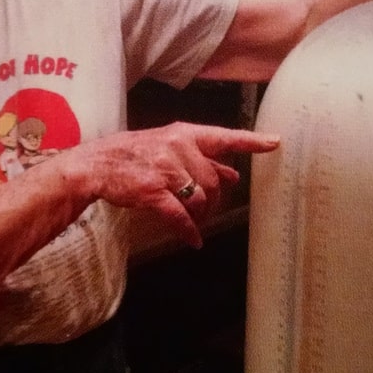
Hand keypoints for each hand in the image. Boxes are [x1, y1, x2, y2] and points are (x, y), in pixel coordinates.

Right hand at [71, 121, 278, 247]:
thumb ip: (202, 159)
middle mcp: (178, 148)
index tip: (274, 143)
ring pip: (200, 199)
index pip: (224, 137)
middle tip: (207, 212)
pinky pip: (180, 216)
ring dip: (201, 216)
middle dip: (215, 202)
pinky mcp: (153, 191)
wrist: (97, 164)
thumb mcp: (168, 147)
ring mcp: (165, 169)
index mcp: (184, 135)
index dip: (251, 141)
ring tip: (194, 222)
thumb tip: (234, 174)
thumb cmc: (134, 155)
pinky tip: (191, 238)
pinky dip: (188, 230)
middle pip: (215, 181)